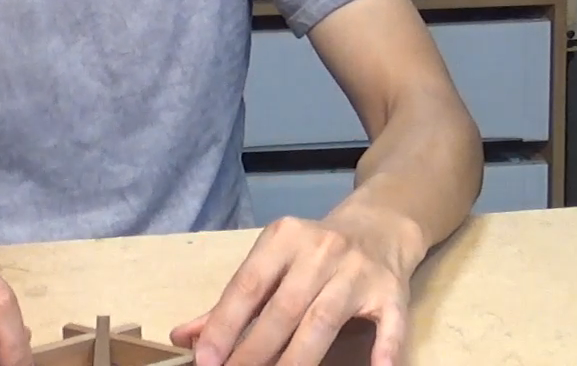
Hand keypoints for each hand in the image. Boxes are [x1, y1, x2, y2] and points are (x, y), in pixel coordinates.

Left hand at [170, 214, 417, 365]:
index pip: (248, 285)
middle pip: (284, 309)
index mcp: (284, 238)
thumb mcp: (272, 262)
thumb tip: (183, 336)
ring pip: (323, 321)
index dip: (224, 325)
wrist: (379, 225)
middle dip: (255, 350)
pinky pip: (389, 325)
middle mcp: (321, 250)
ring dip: (297, 359)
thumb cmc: (314, 252)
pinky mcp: (392, 292)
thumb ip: (231, 302)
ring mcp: (358, 271)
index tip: (206, 360)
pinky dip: (383, 350)